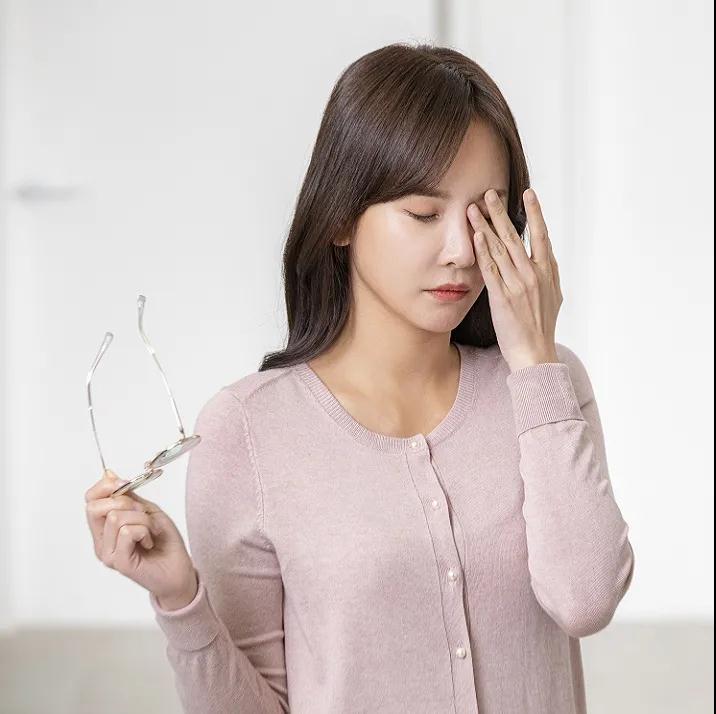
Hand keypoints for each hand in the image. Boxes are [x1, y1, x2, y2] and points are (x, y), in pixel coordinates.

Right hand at [85, 469, 197, 608]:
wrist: (179, 569)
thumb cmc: (165, 542)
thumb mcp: (147, 510)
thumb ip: (128, 496)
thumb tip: (108, 474)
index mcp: (105, 528)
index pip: (90, 500)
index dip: (105, 486)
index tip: (124, 483)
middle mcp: (101, 542)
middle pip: (94, 507)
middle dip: (124, 501)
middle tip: (143, 512)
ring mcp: (108, 553)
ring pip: (115, 517)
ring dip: (141, 518)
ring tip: (151, 531)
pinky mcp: (119, 562)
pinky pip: (127, 532)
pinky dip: (144, 531)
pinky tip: (149, 542)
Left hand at [467, 188, 561, 371]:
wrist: (534, 353)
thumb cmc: (541, 327)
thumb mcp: (554, 296)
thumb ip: (549, 275)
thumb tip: (547, 258)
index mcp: (547, 272)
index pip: (541, 236)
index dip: (534, 214)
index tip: (528, 194)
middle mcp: (533, 274)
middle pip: (515, 236)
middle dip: (502, 212)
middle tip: (491, 193)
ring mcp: (517, 285)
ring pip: (500, 249)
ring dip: (486, 226)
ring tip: (474, 208)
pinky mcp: (502, 297)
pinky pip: (490, 269)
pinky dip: (483, 251)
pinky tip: (476, 236)